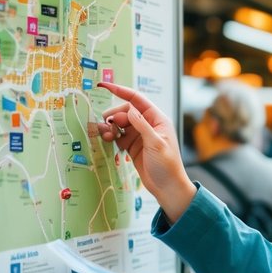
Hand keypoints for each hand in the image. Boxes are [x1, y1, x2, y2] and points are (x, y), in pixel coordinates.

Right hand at [94, 81, 196, 220]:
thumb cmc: (167, 165)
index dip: (120, 90)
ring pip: (119, 123)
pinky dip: (111, 135)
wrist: (167, 187)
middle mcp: (148, 124)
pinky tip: (108, 141)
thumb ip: (141, 126)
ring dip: (110, 127)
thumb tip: (129, 110)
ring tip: (106, 136)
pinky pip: (118, 135)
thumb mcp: (155, 144)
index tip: (104, 85)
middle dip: (113, 116)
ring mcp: (139, 135)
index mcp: (158, 119)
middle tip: (108, 126)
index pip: (137, 99)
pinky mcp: (132, 145)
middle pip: (125, 111)